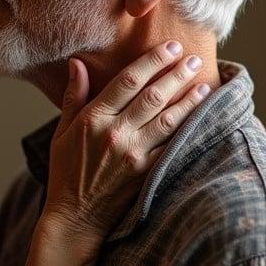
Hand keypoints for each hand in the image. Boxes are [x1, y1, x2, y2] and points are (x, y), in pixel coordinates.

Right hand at [42, 42, 209, 244]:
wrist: (75, 218)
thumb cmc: (66, 174)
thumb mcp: (62, 132)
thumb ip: (73, 96)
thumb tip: (77, 62)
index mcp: (92, 119)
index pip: (127, 80)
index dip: (152, 60)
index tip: (170, 47)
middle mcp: (114, 133)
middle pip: (152, 95)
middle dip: (176, 73)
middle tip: (193, 58)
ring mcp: (132, 154)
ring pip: (167, 119)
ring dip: (188, 98)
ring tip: (203, 82)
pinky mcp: (145, 173)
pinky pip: (171, 146)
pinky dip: (187, 129)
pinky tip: (200, 117)